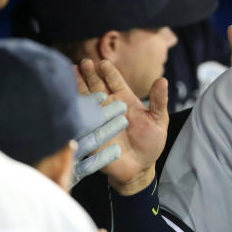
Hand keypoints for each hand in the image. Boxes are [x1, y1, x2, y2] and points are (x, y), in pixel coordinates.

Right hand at [76, 59, 168, 194]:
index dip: (108, 72)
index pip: (114, 82)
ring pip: (86, 100)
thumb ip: (159, 101)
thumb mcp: (158, 120)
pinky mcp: (90, 135)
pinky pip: (80, 123)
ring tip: (71, 75)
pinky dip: (75, 112)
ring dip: (78, 88)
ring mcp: (98, 120)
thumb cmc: (150, 142)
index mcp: (124, 100)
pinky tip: (68, 102)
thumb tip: (163, 80)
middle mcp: (108, 107)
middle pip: (96, 87)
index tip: (103, 63)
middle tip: (83, 63)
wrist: (139, 168)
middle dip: (89, 75)